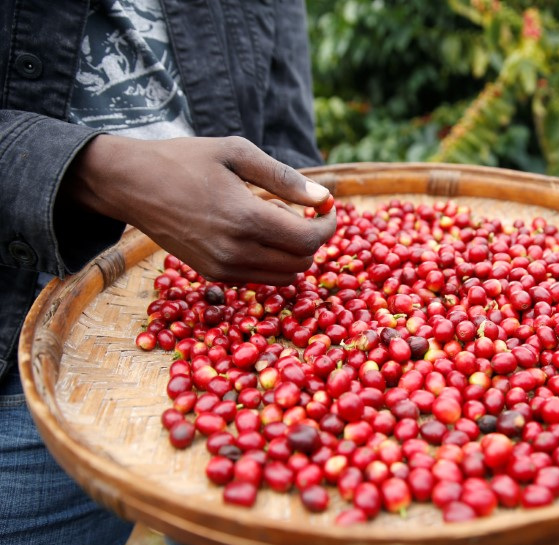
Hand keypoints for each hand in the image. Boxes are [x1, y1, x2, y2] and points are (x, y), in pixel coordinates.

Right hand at [62, 135, 335, 284]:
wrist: (130, 184)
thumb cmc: (184, 160)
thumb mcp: (237, 153)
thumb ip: (284, 178)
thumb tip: (323, 197)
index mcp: (245, 219)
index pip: (308, 240)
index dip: (328, 225)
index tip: (327, 206)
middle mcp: (236, 252)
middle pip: (301, 262)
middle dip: (313, 238)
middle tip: (301, 210)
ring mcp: (223, 269)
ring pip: (284, 276)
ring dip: (293, 252)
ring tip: (275, 218)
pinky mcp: (213, 276)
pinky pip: (260, 278)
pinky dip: (272, 261)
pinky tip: (256, 232)